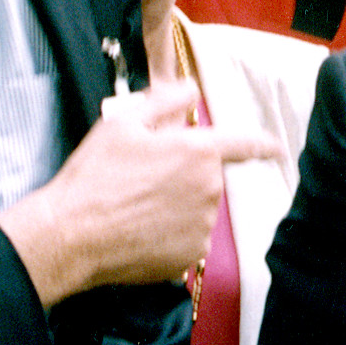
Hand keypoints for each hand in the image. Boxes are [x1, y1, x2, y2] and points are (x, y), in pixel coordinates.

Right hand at [0, 79, 280, 307]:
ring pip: (197, 208)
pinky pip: (187, 237)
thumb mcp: (122, 122)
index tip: (278, 148)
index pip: (243, 143)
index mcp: (198, 152)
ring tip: (134, 208)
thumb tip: (192, 88)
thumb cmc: (94, 176)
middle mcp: (209, 189)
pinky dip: (170, 234)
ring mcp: (202, 226)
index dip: (263, 144)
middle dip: (184, 174)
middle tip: (141, 180)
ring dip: (177, 205)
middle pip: (207, 176)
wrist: (67, 236)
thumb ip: (165, 100)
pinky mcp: (190, 256)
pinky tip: (138, 232)